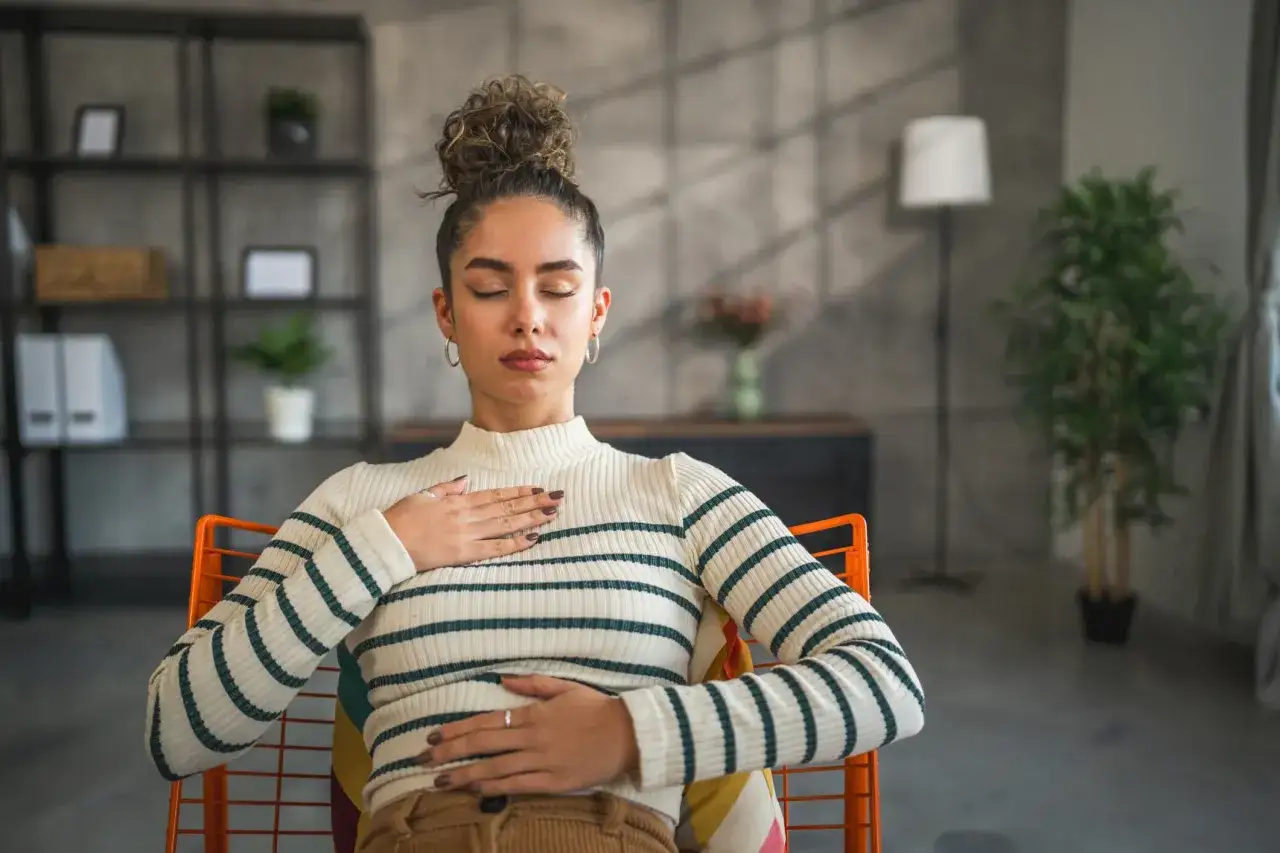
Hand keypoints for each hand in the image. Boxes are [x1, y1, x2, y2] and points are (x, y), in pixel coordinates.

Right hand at [382, 476, 563, 572]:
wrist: (387, 542)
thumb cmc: (400, 519)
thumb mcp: (422, 496)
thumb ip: (447, 488)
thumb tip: (466, 481)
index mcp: (457, 501)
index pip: (496, 495)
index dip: (519, 492)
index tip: (538, 489)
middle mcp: (466, 515)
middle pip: (507, 508)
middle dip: (534, 503)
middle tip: (557, 498)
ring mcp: (466, 535)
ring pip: (506, 524)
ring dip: (531, 519)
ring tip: (552, 514)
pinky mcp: (463, 554)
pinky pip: (495, 548)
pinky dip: (515, 543)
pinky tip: (533, 539)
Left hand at [418, 675, 639, 794]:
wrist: (627, 735)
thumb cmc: (596, 709)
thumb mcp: (565, 687)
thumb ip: (533, 684)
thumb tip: (503, 680)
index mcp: (534, 713)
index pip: (486, 722)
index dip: (457, 729)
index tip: (434, 736)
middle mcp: (532, 737)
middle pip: (483, 745)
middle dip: (450, 752)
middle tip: (423, 760)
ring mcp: (542, 761)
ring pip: (495, 768)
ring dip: (464, 774)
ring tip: (439, 781)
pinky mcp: (553, 782)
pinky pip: (517, 785)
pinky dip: (493, 786)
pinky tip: (474, 788)